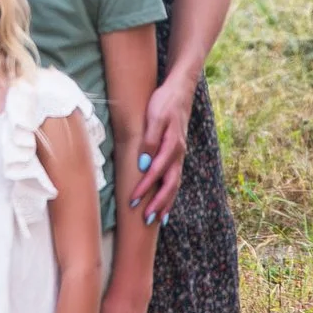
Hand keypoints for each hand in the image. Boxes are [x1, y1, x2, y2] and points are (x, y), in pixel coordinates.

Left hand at [127, 81, 188, 222]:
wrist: (179, 91)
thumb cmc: (164, 103)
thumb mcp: (154, 117)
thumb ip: (149, 140)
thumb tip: (143, 164)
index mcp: (172, 146)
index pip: (156, 172)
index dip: (145, 188)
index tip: (133, 201)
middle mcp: (178, 154)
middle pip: (170, 185)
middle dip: (158, 203)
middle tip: (146, 219)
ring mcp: (179, 155)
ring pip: (174, 184)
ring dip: (166, 203)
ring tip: (157, 220)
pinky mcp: (177, 155)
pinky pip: (175, 179)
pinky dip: (171, 194)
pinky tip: (165, 203)